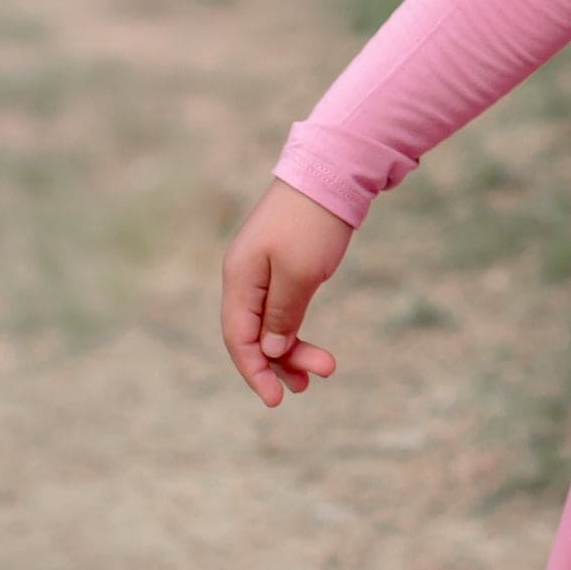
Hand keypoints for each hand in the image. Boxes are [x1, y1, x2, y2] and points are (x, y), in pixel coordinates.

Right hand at [220, 179, 353, 405]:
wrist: (332, 170)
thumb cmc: (314, 221)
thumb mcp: (299, 273)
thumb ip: (282, 314)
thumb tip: (270, 349)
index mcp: (239, 278)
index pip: (238, 338)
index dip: (255, 371)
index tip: (276, 400)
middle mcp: (244, 276)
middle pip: (253, 334)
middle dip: (281, 361)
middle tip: (316, 379)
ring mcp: (262, 269)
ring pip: (269, 322)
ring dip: (292, 347)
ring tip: (323, 368)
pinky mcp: (281, 263)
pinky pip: (281, 306)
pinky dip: (294, 326)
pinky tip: (307, 342)